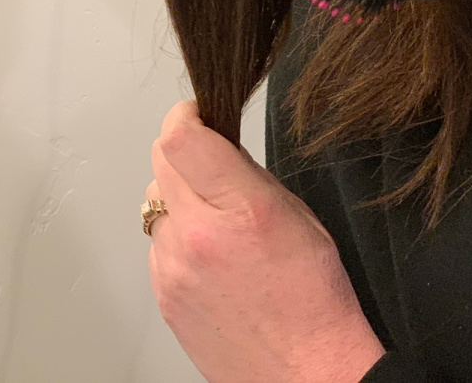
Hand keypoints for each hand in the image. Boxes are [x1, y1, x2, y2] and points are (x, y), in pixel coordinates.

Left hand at [146, 101, 384, 382]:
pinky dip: (178, 238)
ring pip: (155, 202)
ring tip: (218, 223)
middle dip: (184, 152)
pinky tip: (212, 257)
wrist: (306, 374)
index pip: (181, 137)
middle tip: (212, 165)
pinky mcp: (162, 294)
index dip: (187, 115)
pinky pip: (158, 243)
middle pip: (160, 162)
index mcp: (239, 209)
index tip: (199, 115)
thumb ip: (249, 176)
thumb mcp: (299, 216)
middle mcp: (197, 235)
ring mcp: (172, 268)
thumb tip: (218, 148)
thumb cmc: (315, 302)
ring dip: (179, 197)